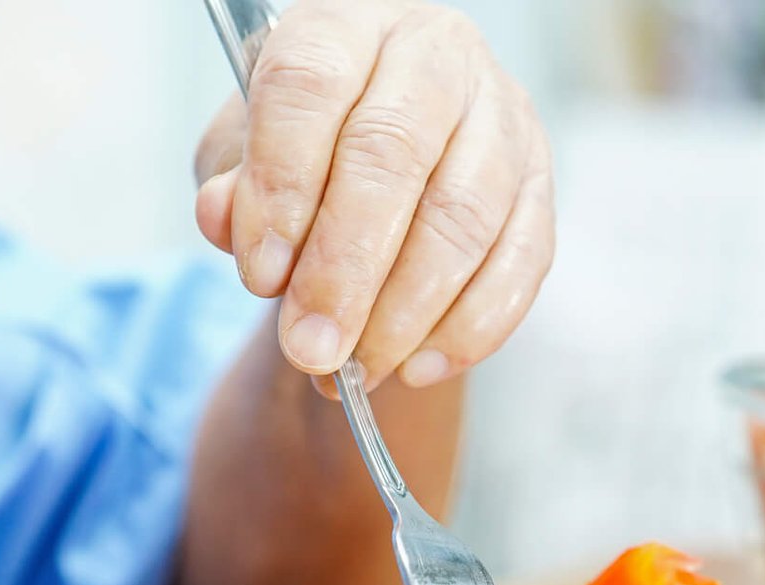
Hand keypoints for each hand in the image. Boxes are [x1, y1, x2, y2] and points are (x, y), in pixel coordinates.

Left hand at [193, 0, 553, 390]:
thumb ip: (230, 186)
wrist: (386, 159)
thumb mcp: (245, 153)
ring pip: (462, 217)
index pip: (310, 88)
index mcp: (348, 24)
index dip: (282, 186)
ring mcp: (502, 116)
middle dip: (345, 270)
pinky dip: (467, 328)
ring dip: (405, 312)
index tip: (260, 275)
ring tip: (358, 371)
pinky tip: (415, 367)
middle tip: (310, 349)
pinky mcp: (540, 183)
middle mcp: (435, 54)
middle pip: (391, 156)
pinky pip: (518, 263)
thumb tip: (224, 221)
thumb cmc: (308, 148)